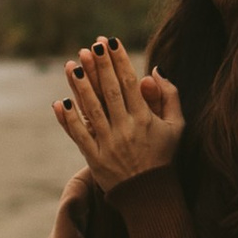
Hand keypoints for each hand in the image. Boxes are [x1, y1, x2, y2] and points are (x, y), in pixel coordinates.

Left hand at [54, 35, 184, 188]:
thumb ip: (169, 96)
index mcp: (145, 119)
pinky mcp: (95, 159)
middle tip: (90, 46)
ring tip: (72, 65)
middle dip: (100, 66)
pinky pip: (79, 136)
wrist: (150, 196)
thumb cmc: (164, 156)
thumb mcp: (176, 126)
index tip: (110, 41)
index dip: (119, 60)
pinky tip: (60, 102)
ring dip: (81, 87)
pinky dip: (68, 120)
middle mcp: (126, 129)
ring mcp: (109, 144)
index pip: (129, 83)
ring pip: (92, 110)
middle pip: (110, 92)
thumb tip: (154, 71)